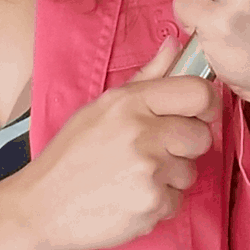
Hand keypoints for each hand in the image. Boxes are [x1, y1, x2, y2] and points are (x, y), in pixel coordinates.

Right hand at [13, 37, 220, 249]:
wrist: (43, 205)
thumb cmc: (72, 153)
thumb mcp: (103, 106)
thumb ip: (147, 77)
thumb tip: (175, 44)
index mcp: (130, 102)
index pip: (197, 93)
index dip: (207, 104)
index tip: (200, 113)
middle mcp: (142, 133)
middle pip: (201, 136)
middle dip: (186, 145)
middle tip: (157, 150)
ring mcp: (149, 171)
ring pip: (190, 171)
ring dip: (171, 177)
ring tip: (135, 175)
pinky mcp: (151, 206)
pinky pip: (177, 201)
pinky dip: (159, 202)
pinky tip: (131, 196)